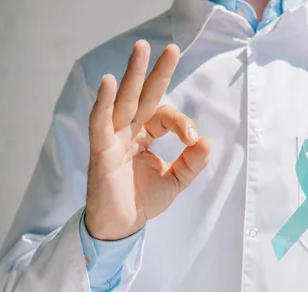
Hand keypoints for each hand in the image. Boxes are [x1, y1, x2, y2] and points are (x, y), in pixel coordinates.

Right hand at [85, 41, 210, 239]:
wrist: (122, 227)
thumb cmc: (143, 200)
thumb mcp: (176, 180)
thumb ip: (192, 162)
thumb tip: (206, 141)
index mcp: (145, 135)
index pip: (163, 115)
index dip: (181, 122)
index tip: (193, 138)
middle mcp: (128, 131)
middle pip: (143, 96)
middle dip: (155, 72)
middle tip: (171, 48)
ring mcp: (112, 138)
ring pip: (123, 102)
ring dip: (132, 75)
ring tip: (141, 49)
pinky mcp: (101, 151)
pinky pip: (100, 123)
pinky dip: (103, 103)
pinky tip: (110, 83)